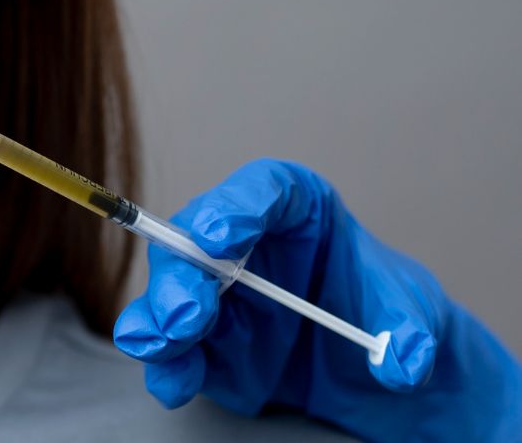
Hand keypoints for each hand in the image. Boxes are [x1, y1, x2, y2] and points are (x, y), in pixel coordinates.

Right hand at [113, 159, 520, 440]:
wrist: (374, 365)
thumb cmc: (386, 310)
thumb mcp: (413, 311)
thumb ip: (409, 331)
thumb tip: (397, 362)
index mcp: (294, 208)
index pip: (262, 191)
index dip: (235, 208)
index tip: (218, 237)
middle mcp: (243, 243)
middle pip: (196, 241)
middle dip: (183, 276)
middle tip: (185, 313)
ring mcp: (219, 292)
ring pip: (173, 293)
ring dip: (160, 317)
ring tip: (161, 343)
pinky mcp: (209, 341)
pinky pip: (178, 351)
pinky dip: (171, 368)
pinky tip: (174, 383)